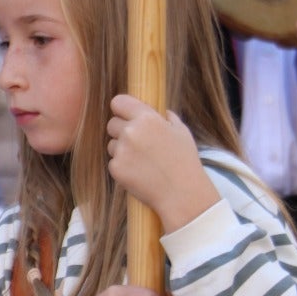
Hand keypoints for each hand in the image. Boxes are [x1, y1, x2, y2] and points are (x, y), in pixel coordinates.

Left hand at [106, 94, 220, 232]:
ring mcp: (121, 150)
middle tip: (138, 144)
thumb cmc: (185, 161)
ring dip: (121, 150)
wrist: (181, 193)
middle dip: (121, 131)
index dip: (121, 109)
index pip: (118, 102)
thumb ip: (168, 118)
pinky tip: (140, 173)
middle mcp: (130, 131)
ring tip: (143, 161)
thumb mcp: (182, 132)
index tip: (125, 115)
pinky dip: (122, 166)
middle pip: (112, 124)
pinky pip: (113, 162)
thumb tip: (161, 112)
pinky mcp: (115, 168)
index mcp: (146, 118)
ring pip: (111, 144)